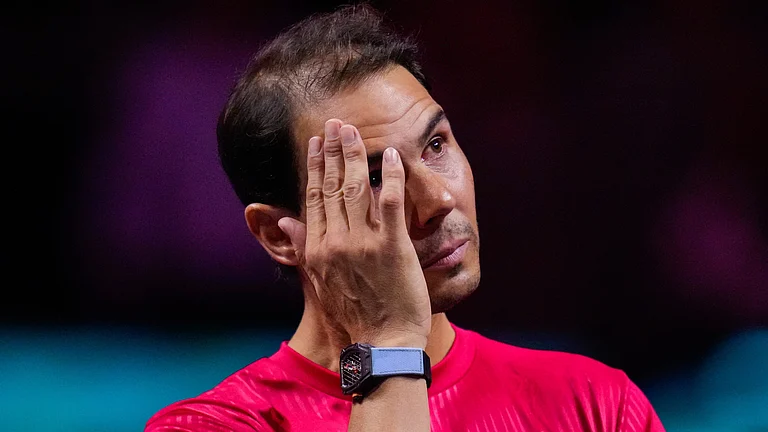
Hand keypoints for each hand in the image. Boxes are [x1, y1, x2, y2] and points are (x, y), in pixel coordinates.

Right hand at [278, 119, 430, 347]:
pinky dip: (390, 177)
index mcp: (318, 248)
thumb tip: (286, 221)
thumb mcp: (320, 281)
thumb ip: (305, 247)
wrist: (383, 342)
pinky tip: (391, 154)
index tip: (316, 143)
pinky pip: (390, 203)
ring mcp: (363, 243)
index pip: (314, 197)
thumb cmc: (354, 315)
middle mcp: (336, 242)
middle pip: (331, 186)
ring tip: (353, 131)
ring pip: (355, 188)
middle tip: (335, 124)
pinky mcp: (391, 247)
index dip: (314, 167)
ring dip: (354, 155)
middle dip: (333, 151)